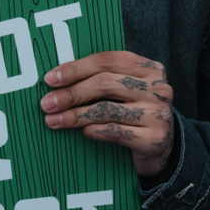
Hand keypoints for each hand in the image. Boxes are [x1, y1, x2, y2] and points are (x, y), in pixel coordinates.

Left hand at [39, 52, 175, 177]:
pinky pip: (115, 132)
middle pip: (105, 83)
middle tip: (46, 103)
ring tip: (52, 120)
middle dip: (71, 93)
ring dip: (75, 115)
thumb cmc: (135, 114)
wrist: (163, 148)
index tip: (50, 79)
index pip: (107, 60)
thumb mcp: (125, 91)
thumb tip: (57, 79)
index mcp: (149, 68)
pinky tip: (80, 132)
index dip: (76, 68)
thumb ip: (102, 79)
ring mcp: (159, 113)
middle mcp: (158, 88)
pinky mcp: (155, 138)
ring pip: (107, 109)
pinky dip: (94, 131)